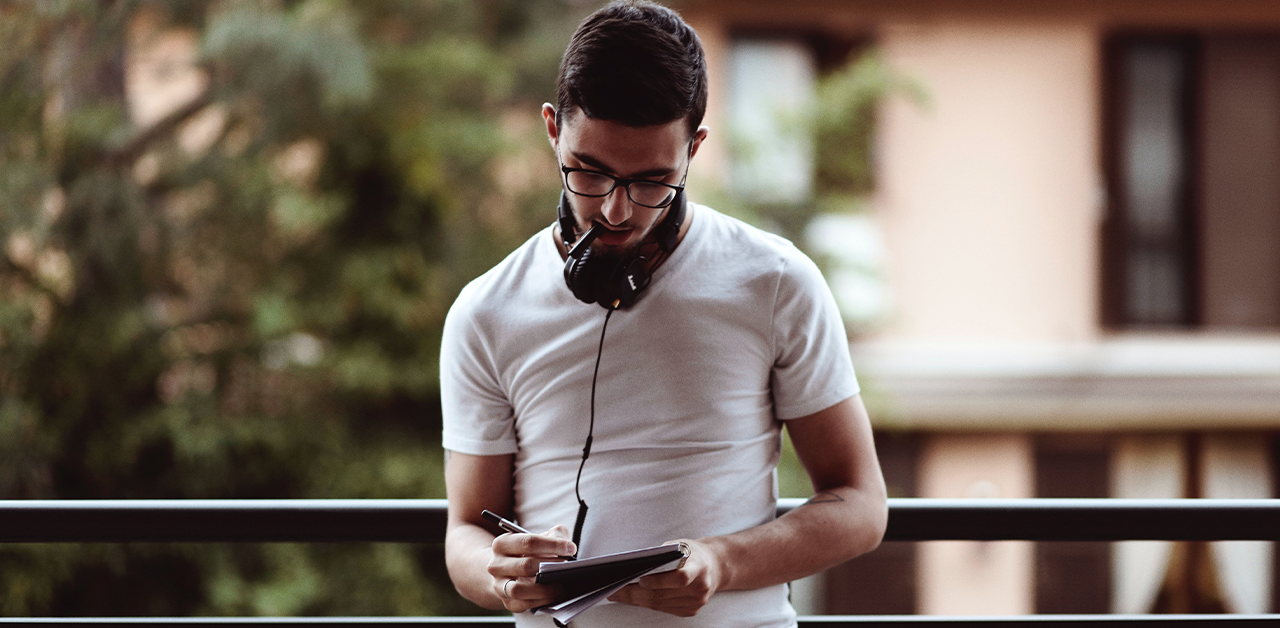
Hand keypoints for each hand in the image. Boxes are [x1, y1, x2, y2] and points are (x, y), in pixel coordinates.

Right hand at [487, 525, 575, 612]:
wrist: (507, 572)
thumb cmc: (528, 552)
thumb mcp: (539, 537)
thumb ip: (554, 534)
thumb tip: (567, 545)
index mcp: (502, 544)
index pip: (529, 542)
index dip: (552, 545)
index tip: (571, 548)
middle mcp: (496, 565)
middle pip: (525, 565)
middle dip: (549, 566)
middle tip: (566, 566)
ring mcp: (499, 585)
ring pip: (518, 589)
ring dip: (543, 588)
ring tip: (561, 583)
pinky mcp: (507, 602)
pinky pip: (524, 604)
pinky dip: (541, 600)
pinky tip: (555, 594)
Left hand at [608, 539, 723, 616]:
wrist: (715, 566)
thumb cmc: (692, 552)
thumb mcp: (680, 546)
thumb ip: (663, 556)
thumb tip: (634, 567)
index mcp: (700, 567)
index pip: (681, 578)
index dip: (660, 581)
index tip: (641, 580)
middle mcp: (700, 588)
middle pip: (664, 594)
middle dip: (635, 593)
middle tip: (614, 589)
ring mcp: (696, 602)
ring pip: (660, 604)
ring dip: (635, 600)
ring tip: (616, 593)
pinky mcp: (690, 610)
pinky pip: (663, 608)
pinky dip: (645, 603)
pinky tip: (631, 598)